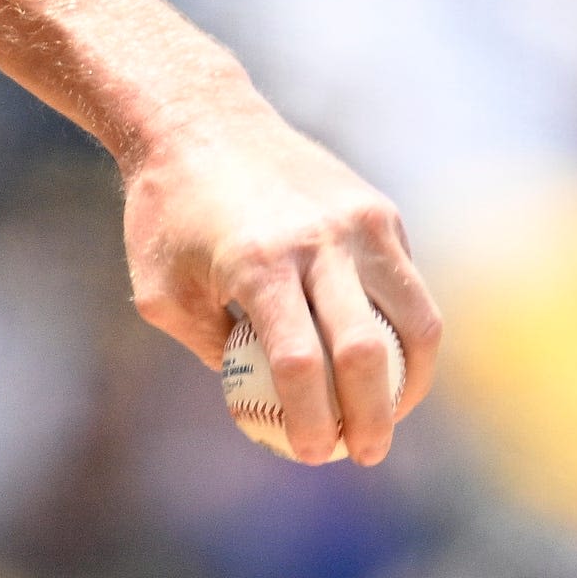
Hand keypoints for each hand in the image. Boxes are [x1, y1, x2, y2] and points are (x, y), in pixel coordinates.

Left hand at [121, 101, 443, 465]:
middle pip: (368, 351)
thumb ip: (214, 350)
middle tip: (364, 454)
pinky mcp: (380, 212)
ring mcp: (359, 224)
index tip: (309, 454)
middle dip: (373, 417)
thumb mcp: (162, 295)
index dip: (312, 420)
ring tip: (392, 417)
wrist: (199, 123)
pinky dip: (407, 333)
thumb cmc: (166, 219)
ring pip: (414, 319)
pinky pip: (407, 286)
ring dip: (412, 380)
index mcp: (258, 264)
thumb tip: (263, 406)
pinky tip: (391, 364)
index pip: (302, 364)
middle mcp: (319, 242)